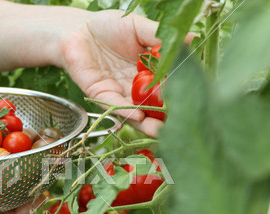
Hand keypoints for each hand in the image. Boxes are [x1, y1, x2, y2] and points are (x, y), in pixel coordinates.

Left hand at [59, 10, 192, 136]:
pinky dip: (126, 112)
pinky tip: (138, 117)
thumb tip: (192, 39)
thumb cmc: (109, 27)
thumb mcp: (138, 27)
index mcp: (150, 71)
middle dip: (164, 117)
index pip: (167, 86)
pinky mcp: (101, 95)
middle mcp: (136, 87)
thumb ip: (160, 35)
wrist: (77, 30)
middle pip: (154, 105)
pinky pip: (114, 105)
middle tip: (179, 126)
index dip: (178, 94)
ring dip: (147, 123)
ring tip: (159, 130)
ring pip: (135, 112)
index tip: (192, 102)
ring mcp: (120, 94)